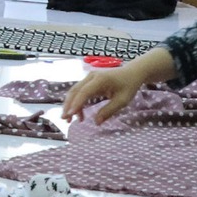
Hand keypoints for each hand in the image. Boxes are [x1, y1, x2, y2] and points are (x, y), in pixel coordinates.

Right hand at [61, 47, 175, 123]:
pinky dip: (77, 102)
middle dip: (68, 105)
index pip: (84, 92)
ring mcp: (89, 78)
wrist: (132, 73)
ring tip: (69, 119)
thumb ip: (108, 111)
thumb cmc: (128, 86)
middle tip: (65, 119)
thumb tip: (96, 122)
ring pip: (74, 91)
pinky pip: (79, 92)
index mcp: (100, 80)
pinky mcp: (89, 81)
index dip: (76, 104)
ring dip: (70, 105)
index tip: (70, 115)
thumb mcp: (122, 101)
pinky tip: (79, 114)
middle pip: (74, 91)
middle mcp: (91, 77)